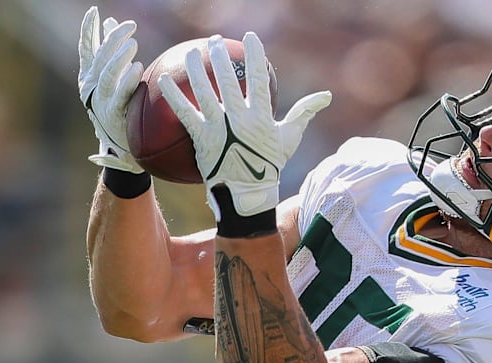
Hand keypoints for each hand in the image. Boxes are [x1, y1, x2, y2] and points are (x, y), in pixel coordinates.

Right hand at [78, 6, 143, 172]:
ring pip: (106, 75)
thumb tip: (112, 25)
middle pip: (99, 59)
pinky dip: (127, 81)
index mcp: (89, 78)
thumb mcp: (115, 79)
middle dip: (113, 40)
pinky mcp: (113, 114)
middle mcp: (91, 88)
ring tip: (133, 43)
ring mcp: (101, 102)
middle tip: (130, 27)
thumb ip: (111, 54)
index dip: (88, 30)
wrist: (125, 148)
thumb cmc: (122, 110)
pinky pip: (119, 95)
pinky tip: (138, 68)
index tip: (94, 12)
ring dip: (118, 58)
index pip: (86, 49)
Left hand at [158, 33, 331, 218]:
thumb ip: (304, 113)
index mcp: (261, 116)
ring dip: (196, 69)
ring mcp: (218, 128)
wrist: (247, 194)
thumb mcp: (289, 138)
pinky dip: (175, 95)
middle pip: (227, 80)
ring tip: (192, 52)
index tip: (250, 38)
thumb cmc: (269, 164)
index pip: (258, 78)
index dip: (254, 55)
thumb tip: (326, 96)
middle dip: (221, 57)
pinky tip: (165, 79)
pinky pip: (184, 112)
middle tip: (215, 41)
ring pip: (204, 92)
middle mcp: (239, 119)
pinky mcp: (201, 138)